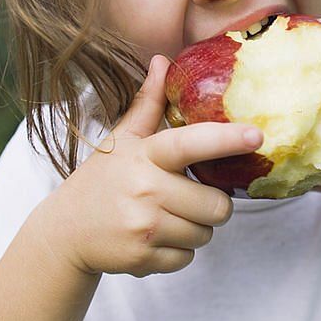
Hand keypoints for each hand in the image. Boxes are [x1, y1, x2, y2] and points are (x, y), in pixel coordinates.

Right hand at [41, 55, 263, 277]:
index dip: (227, 139)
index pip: (191, 144)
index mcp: (144, 155)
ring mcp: (144, 227)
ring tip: (168, 217)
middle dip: (213, 204)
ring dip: (196, 227)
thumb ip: (148, 104)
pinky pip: (189, 258)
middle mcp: (145, 190)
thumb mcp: (121, 139)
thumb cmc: (102, 180)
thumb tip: (163, 61)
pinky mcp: (143, 259)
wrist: (64, 232)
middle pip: (216, 204)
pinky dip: (179, 251)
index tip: (256, 135)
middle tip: (190, 197)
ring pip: (206, 233)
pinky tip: (155, 237)